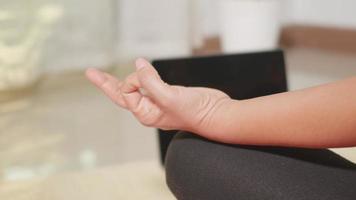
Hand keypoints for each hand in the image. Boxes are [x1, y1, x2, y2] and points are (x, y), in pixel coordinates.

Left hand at [86, 58, 230, 136]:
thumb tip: (138, 64)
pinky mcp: (167, 94)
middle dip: (106, 83)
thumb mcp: (169, 96)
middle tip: (91, 72)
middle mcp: (149, 109)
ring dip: (124, 80)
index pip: (127, 93)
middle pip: (122, 94)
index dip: (132, 80)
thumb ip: (151, 81)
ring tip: (106, 76)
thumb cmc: (195, 111)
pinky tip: (139, 73)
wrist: (216, 114)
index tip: (144, 73)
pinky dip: (142, 77)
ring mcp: (158, 101)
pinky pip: (148, 84)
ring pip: (135, 88)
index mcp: (145, 114)